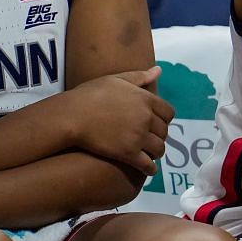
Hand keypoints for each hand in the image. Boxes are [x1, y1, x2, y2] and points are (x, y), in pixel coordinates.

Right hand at [58, 67, 174, 173]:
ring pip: (159, 148)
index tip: (157, 123)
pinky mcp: (128, 154)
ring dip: (156, 152)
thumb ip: (140, 77)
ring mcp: (139, 137)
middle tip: (151, 139)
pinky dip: (150, 168)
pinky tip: (147, 169)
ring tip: (150, 153)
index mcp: (146, 100)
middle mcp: (147, 118)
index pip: (169, 113)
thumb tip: (158, 70)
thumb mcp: (116, 79)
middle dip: (159, 136)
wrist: (72, 116)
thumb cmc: (90, 95)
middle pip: (164, 131)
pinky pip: (147, 165)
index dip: (164, 119)